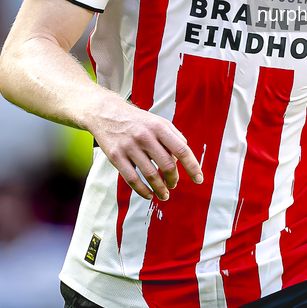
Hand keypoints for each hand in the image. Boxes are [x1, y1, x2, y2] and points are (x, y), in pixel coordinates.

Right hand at [88, 94, 202, 200]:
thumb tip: (183, 157)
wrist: (107, 113)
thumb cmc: (138, 121)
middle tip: (174, 184)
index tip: (199, 179)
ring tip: (164, 194)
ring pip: (151, 175)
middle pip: (167, 165)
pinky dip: (143, 191)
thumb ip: (174, 136)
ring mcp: (129, 147)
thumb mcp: (158, 121)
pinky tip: (148, 194)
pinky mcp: (116, 156)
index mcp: (159, 127)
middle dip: (173, 180)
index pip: (182, 149)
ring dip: (160, 189)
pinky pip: (132, 179)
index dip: (192, 166)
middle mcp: (145, 136)